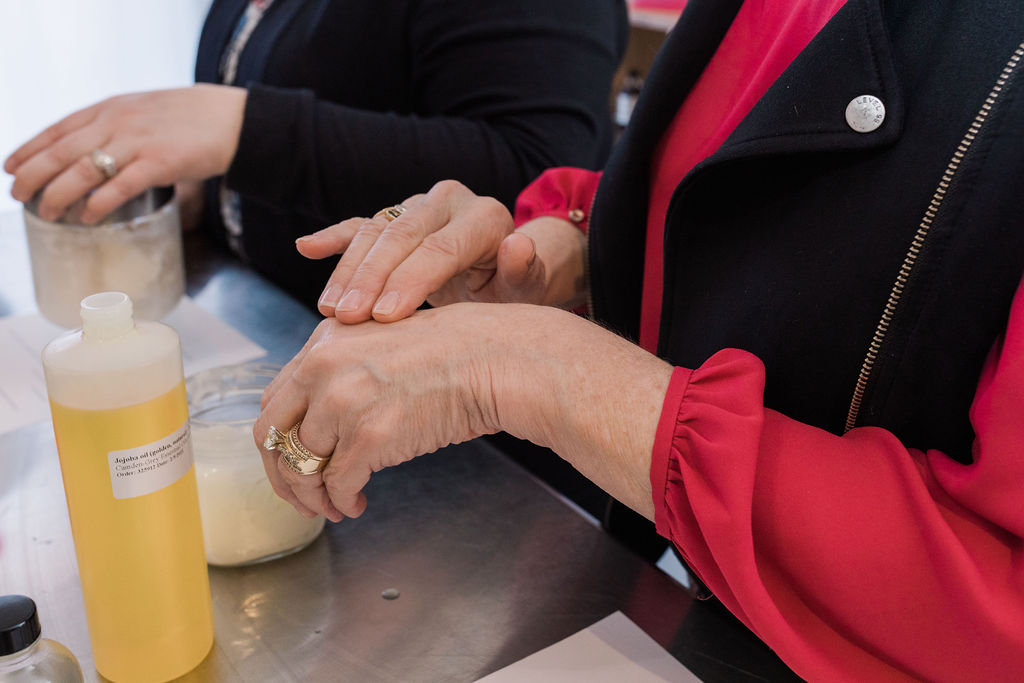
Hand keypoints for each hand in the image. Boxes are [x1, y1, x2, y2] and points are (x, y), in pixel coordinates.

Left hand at [4, 84, 246, 223]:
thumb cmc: (194, 120)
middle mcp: (117, 121)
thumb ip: (120, 127)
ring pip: (83, 169)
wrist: (234, 119)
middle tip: (17, 194)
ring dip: (58, 193)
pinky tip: (86, 216)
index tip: (10, 166)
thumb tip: (99, 154)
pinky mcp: (160, 163)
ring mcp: (137, 141)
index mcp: (112, 108)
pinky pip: (119, 186)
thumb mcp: (146, 112)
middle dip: (33, 174)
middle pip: (62, 150)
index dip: (29, 148)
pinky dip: (98, 202)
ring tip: (45, 212)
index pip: (58, 128)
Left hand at [253, 301, 670, 522]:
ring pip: (302, 466)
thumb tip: (324, 415)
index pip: (276, 399)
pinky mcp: (370, 438)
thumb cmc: (458, 351)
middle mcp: (324, 368)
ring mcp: (344, 402)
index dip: (279, 439)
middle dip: (283, 474)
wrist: (499, 359)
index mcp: (325, 341)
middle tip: (300, 496)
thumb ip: (345, 370)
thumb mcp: (384, 341)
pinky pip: (337, 484)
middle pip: (274, 435)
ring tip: (333, 506)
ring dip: (314, 495)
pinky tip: (356, 503)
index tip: (291, 460)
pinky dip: (341, 502)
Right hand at [295, 179, 586, 322]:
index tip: (383, 317)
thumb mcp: (527, 290)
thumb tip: (518, 245)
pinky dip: (334, 238)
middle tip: (347, 317)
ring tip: (330, 311)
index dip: (410, 281)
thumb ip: (524, 271)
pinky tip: (306, 247)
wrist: (505, 275)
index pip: (441, 248)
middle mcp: (450, 202)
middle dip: (371, 278)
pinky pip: (361, 225)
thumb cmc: (514, 292)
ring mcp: (419, 205)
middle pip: (402, 236)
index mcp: (485, 218)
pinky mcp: (396, 215)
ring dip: (349, 271)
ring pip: (376, 231)